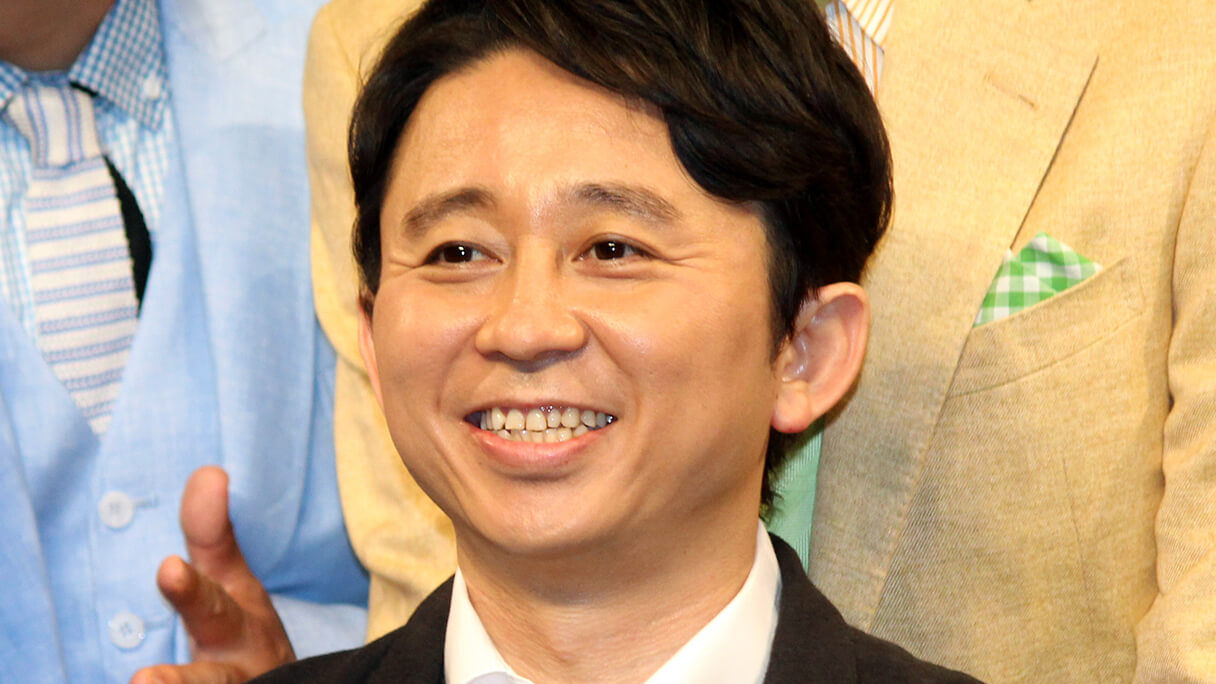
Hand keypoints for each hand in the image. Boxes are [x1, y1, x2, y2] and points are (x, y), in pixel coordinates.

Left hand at [130, 466, 294, 683]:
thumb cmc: (245, 635)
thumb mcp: (233, 586)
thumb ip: (212, 535)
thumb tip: (208, 472)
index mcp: (238, 626)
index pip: (213, 604)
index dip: (192, 590)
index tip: (166, 572)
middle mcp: (240, 669)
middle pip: (211, 681)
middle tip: (142, 682)